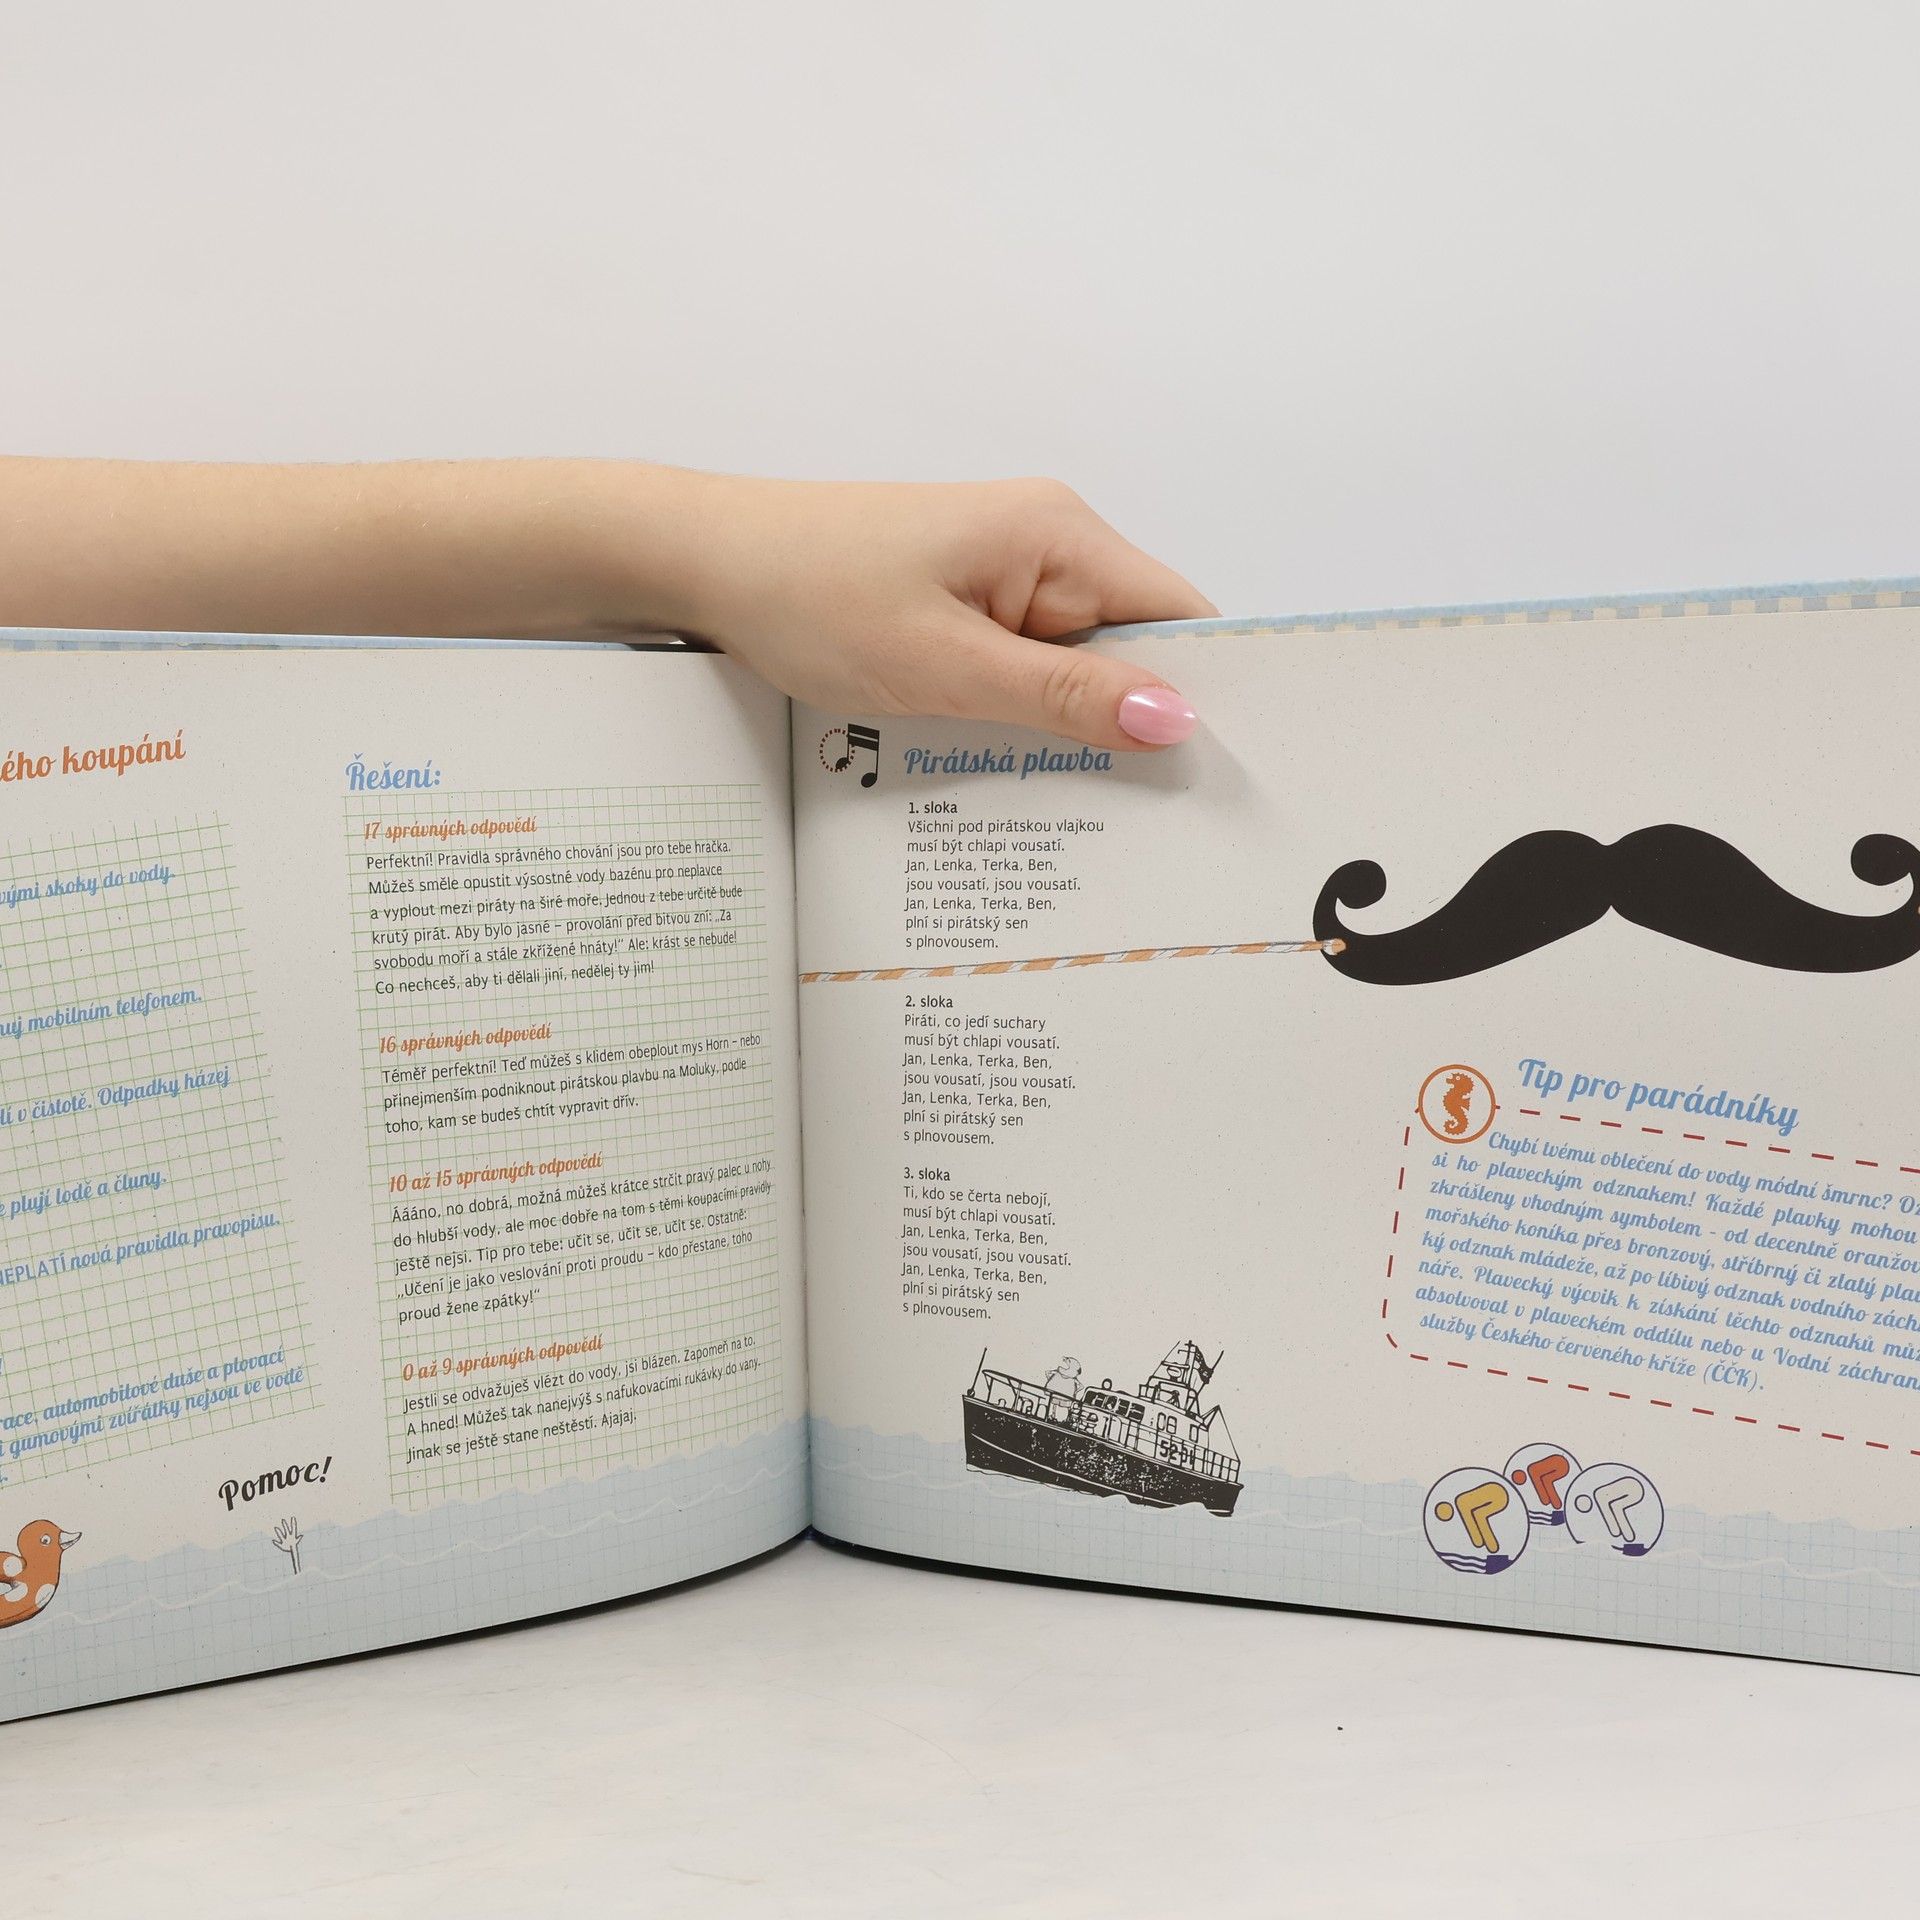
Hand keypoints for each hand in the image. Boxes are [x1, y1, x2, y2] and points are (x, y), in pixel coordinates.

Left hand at [666, 475, 1215, 749]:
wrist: (706, 563)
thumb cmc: (810, 593)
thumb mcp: (945, 665)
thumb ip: (1064, 697)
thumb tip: (1175, 719)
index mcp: (1060, 536)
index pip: (1179, 618)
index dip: (1206, 694)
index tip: (1216, 777)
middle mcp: (1047, 543)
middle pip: (1133, 647)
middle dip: (1133, 725)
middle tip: (1141, 820)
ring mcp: (1004, 572)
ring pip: (1076, 666)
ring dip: (1070, 727)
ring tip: (1068, 802)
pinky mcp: (967, 600)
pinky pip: (1024, 665)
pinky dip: (1022, 713)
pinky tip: (1007, 762)